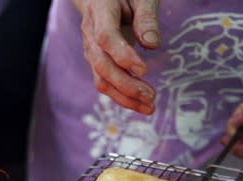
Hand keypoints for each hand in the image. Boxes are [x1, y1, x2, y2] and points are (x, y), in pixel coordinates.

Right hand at [74, 0, 160, 114]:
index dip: (122, 56)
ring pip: (101, 79)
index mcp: (100, 10)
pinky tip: (141, 105)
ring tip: (150, 107)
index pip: (106, 37)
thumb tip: (152, 44)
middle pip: (102, 64)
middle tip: (151, 95)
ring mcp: (91, 49)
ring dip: (125, 97)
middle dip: (126, 84)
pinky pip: (105, 83)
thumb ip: (146, 18)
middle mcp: (90, 32)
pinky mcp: (97, 62)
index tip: (144, 70)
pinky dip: (123, 97)